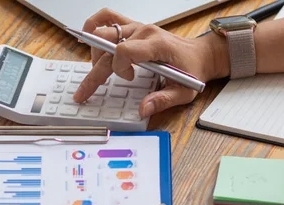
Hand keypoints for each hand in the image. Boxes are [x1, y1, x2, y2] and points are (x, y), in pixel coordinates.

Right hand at [73, 8, 228, 117]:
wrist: (200, 55)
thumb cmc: (192, 70)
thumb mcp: (183, 92)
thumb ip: (163, 100)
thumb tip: (143, 109)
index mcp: (156, 44)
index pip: (124, 50)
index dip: (118, 68)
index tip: (129, 79)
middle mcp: (143, 32)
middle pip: (107, 45)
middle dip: (94, 72)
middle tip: (84, 92)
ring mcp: (136, 27)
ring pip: (102, 32)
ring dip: (94, 53)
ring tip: (96, 71)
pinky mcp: (133, 27)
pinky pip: (107, 17)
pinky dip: (94, 26)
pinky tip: (87, 38)